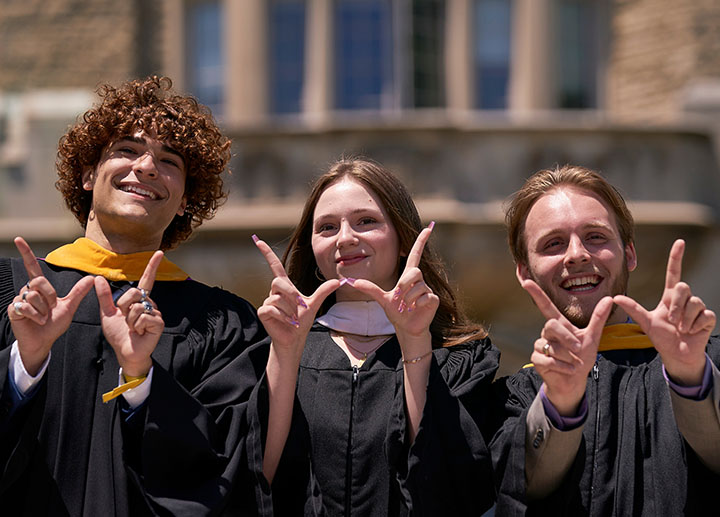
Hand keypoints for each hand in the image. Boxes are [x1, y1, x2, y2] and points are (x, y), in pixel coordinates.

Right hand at [7, 237, 93, 375]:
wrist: (44, 341)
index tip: (18, 239)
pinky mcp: (13, 310)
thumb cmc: (54, 324)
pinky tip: (36, 321)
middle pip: (39, 282)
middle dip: (49, 297)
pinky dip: (36, 316)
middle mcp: (28, 290)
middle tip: (51, 308)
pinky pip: (26, 307)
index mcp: (40, 288)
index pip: (33, 267)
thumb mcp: (69, 307)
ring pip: (34, 296)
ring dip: (43, 310)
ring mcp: (19, 300)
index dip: (26, 253)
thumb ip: (79, 292)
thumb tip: (93, 278)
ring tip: (43, 317)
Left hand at [94, 251, 164, 376]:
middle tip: (125, 319)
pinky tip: (139, 332)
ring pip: (137, 306)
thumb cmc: (118, 334)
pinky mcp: (158, 323)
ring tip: (132, 328)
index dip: (152, 266)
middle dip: (123, 306)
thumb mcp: (107, 313)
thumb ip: (104, 296)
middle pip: (135, 293)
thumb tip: (97, 278)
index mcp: (139, 300)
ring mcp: (156, 313)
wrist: (124, 352)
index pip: (146, 280)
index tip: (159, 253)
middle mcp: (149, 304)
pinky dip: (136, 325)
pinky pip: (143, 317)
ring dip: (129, 319)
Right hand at [254, 236, 339, 361]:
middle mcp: (274, 291)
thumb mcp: (314, 304)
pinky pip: (272, 309)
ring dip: (290, 310)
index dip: (267, 253)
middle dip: (291, 294)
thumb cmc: (302, 321)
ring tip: (293, 319)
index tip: (259, 240)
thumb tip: (339, 281)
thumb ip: (324, 291)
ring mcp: (267, 301)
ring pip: (277, 298)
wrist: (294, 338)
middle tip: (300, 305)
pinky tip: (288, 323)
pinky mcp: (263, 312)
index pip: (275, 265)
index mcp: (285, 286)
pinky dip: (283, 317)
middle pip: (278, 282)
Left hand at [348, 223, 438, 356]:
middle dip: (404, 285)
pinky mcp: (433, 299)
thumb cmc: (396, 313)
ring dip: (408, 299)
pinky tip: (415, 309)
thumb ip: (370, 289)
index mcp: (408, 277)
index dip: (421, 241)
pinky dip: (416, 305)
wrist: (407, 328)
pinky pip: (424, 297)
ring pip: (418, 286)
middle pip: (414, 272)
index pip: (415, 254)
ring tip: (406, 307)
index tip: (428, 227)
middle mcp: (419, 280)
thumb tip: (353, 281)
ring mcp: (427, 289)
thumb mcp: (382, 299)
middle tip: (399, 298)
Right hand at [522, 279, 612, 414]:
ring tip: (576, 364)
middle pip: (551, 326)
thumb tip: (609, 298)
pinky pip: (547, 359)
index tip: (526, 282)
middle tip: (579, 349)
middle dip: (566, 338)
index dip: (537, 294)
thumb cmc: (582, 358)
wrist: (574, 381)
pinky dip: (562, 366)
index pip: (545, 306)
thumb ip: (598, 318)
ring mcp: (539, 346)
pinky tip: (569, 370)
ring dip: (568, 357)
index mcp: (559, 325)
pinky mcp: (536, 359)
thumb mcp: (593, 338)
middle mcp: (547, 333)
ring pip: (551, 346)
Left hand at [614, 239, 714, 385]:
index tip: (680, 242)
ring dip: (684, 319)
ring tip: (681, 328)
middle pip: (683, 287)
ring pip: (694, 302)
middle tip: (672, 320)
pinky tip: (692, 332)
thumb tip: (615, 297)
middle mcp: (684, 299)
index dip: (676, 257)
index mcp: (669, 297)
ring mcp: (698, 308)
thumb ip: (633, 309)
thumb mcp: (646, 322)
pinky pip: (705, 315)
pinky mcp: (708, 318)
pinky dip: (695, 326)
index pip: (673, 273)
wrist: (676, 355)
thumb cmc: (662, 337)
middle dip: (676, 305)